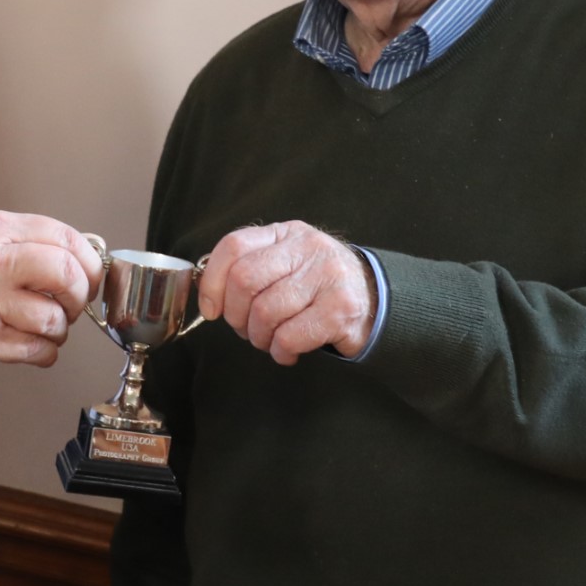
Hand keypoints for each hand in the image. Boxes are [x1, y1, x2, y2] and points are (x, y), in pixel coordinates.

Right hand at [0, 210, 104, 374]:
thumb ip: (20, 239)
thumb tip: (73, 252)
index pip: (64, 238)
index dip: (88, 260)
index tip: (88, 274)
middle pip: (67, 276)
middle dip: (80, 294)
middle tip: (70, 302)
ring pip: (55, 319)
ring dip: (58, 328)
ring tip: (41, 326)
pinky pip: (36, 350)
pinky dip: (43, 352)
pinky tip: (29, 344)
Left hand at [198, 221, 376, 364]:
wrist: (376, 300)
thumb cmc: (317, 287)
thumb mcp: (286, 263)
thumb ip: (251, 267)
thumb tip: (210, 297)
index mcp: (285, 234)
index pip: (234, 246)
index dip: (212, 282)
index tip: (212, 309)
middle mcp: (307, 247)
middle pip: (245, 280)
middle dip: (236, 316)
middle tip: (247, 329)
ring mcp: (327, 276)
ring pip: (266, 312)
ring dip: (260, 338)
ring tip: (271, 341)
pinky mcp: (341, 309)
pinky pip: (290, 336)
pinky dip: (281, 351)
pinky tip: (289, 351)